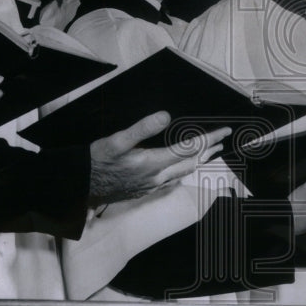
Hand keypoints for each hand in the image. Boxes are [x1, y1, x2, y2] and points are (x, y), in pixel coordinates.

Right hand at [88, 112, 228, 206]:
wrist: (81, 186)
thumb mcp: (117, 141)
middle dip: (209, 150)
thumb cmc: (97, 161)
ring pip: (184, 173)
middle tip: (223, 140)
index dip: (208, 139)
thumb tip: (166, 116)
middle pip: (191, 162)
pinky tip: (184, 168)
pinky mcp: (145, 190)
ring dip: (199, 161)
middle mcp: (157, 177)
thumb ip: (142, 128)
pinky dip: (185, 170)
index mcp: (153, 163)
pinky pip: (173, 180)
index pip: (189, 149)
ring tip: (210, 152)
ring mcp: (152, 186)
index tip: (224, 132)